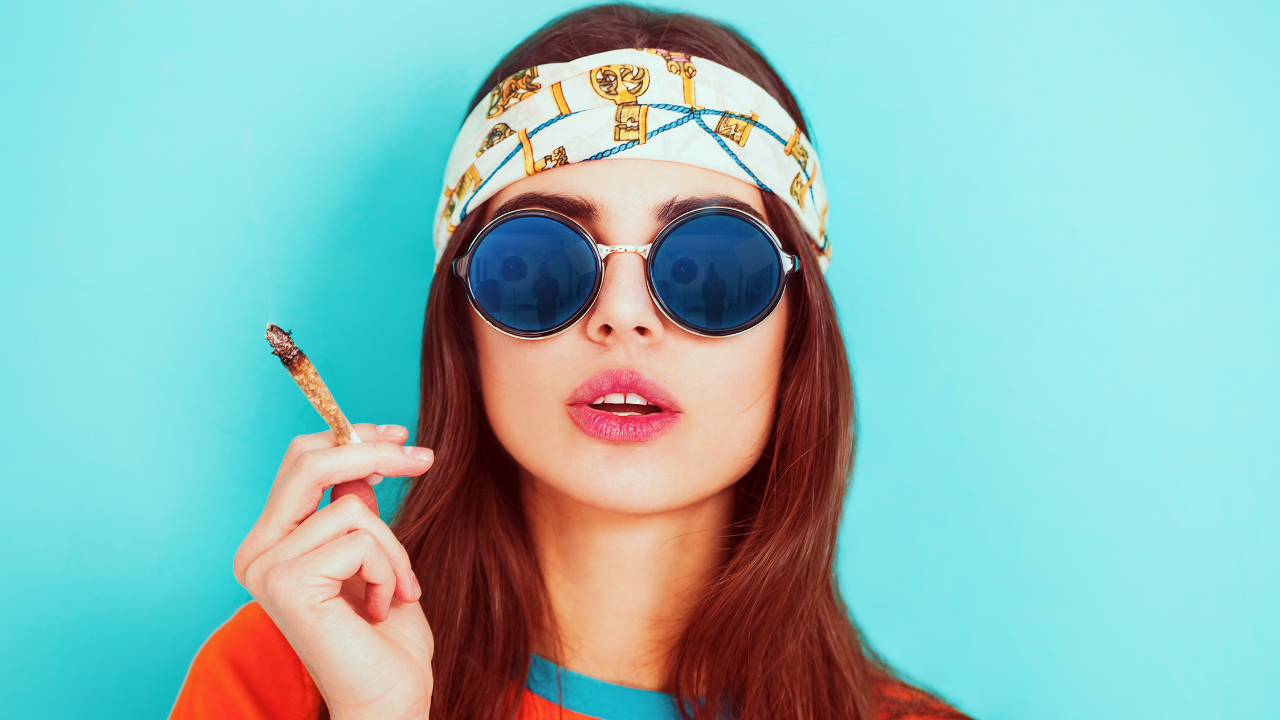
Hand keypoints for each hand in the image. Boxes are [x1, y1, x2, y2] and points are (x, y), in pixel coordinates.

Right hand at [234, 424, 434, 719]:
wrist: (388, 699)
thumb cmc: (386, 637)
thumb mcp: (376, 557)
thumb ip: (356, 511)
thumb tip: (359, 463)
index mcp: (270, 543)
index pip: (300, 463)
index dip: (350, 438)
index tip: (399, 435)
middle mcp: (256, 553)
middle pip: (310, 463)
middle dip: (374, 452)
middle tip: (425, 458)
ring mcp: (266, 569)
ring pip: (352, 507)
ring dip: (393, 549)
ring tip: (395, 591)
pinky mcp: (287, 585)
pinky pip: (360, 540)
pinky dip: (387, 569)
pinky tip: (381, 606)